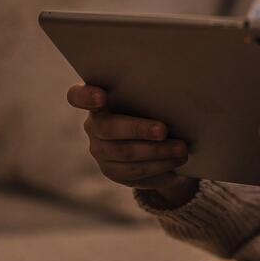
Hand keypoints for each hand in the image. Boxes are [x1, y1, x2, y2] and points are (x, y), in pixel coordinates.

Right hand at [66, 84, 197, 206]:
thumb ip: (151, 92)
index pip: (77, 96)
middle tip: (164, 130)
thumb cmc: (154, 105)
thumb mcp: (151, 96)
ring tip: (182, 150)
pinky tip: (176, 163)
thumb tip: (177, 88)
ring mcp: (100, 151)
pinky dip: (159, 167)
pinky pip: (135, 172)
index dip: (86, 97)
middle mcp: (94, 126)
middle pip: (108, 128)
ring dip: (157, 152)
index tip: (102, 96)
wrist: (158, 138)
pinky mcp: (113, 171)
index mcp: (98, 99)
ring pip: (125, 154)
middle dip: (138, 129)